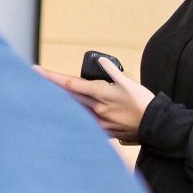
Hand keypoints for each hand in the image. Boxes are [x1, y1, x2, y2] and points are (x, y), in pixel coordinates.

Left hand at [35, 59, 154, 143]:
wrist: (157, 126)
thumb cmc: (144, 102)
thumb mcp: (129, 83)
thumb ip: (113, 71)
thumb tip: (100, 60)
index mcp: (101, 94)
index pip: (70, 84)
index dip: (51, 77)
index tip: (35, 70)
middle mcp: (96, 109)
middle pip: (68, 98)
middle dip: (51, 89)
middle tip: (35, 80)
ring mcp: (99, 123)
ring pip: (75, 111)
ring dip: (62, 104)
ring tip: (49, 97)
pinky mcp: (105, 132)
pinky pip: (87, 124)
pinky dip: (78, 118)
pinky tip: (72, 116)